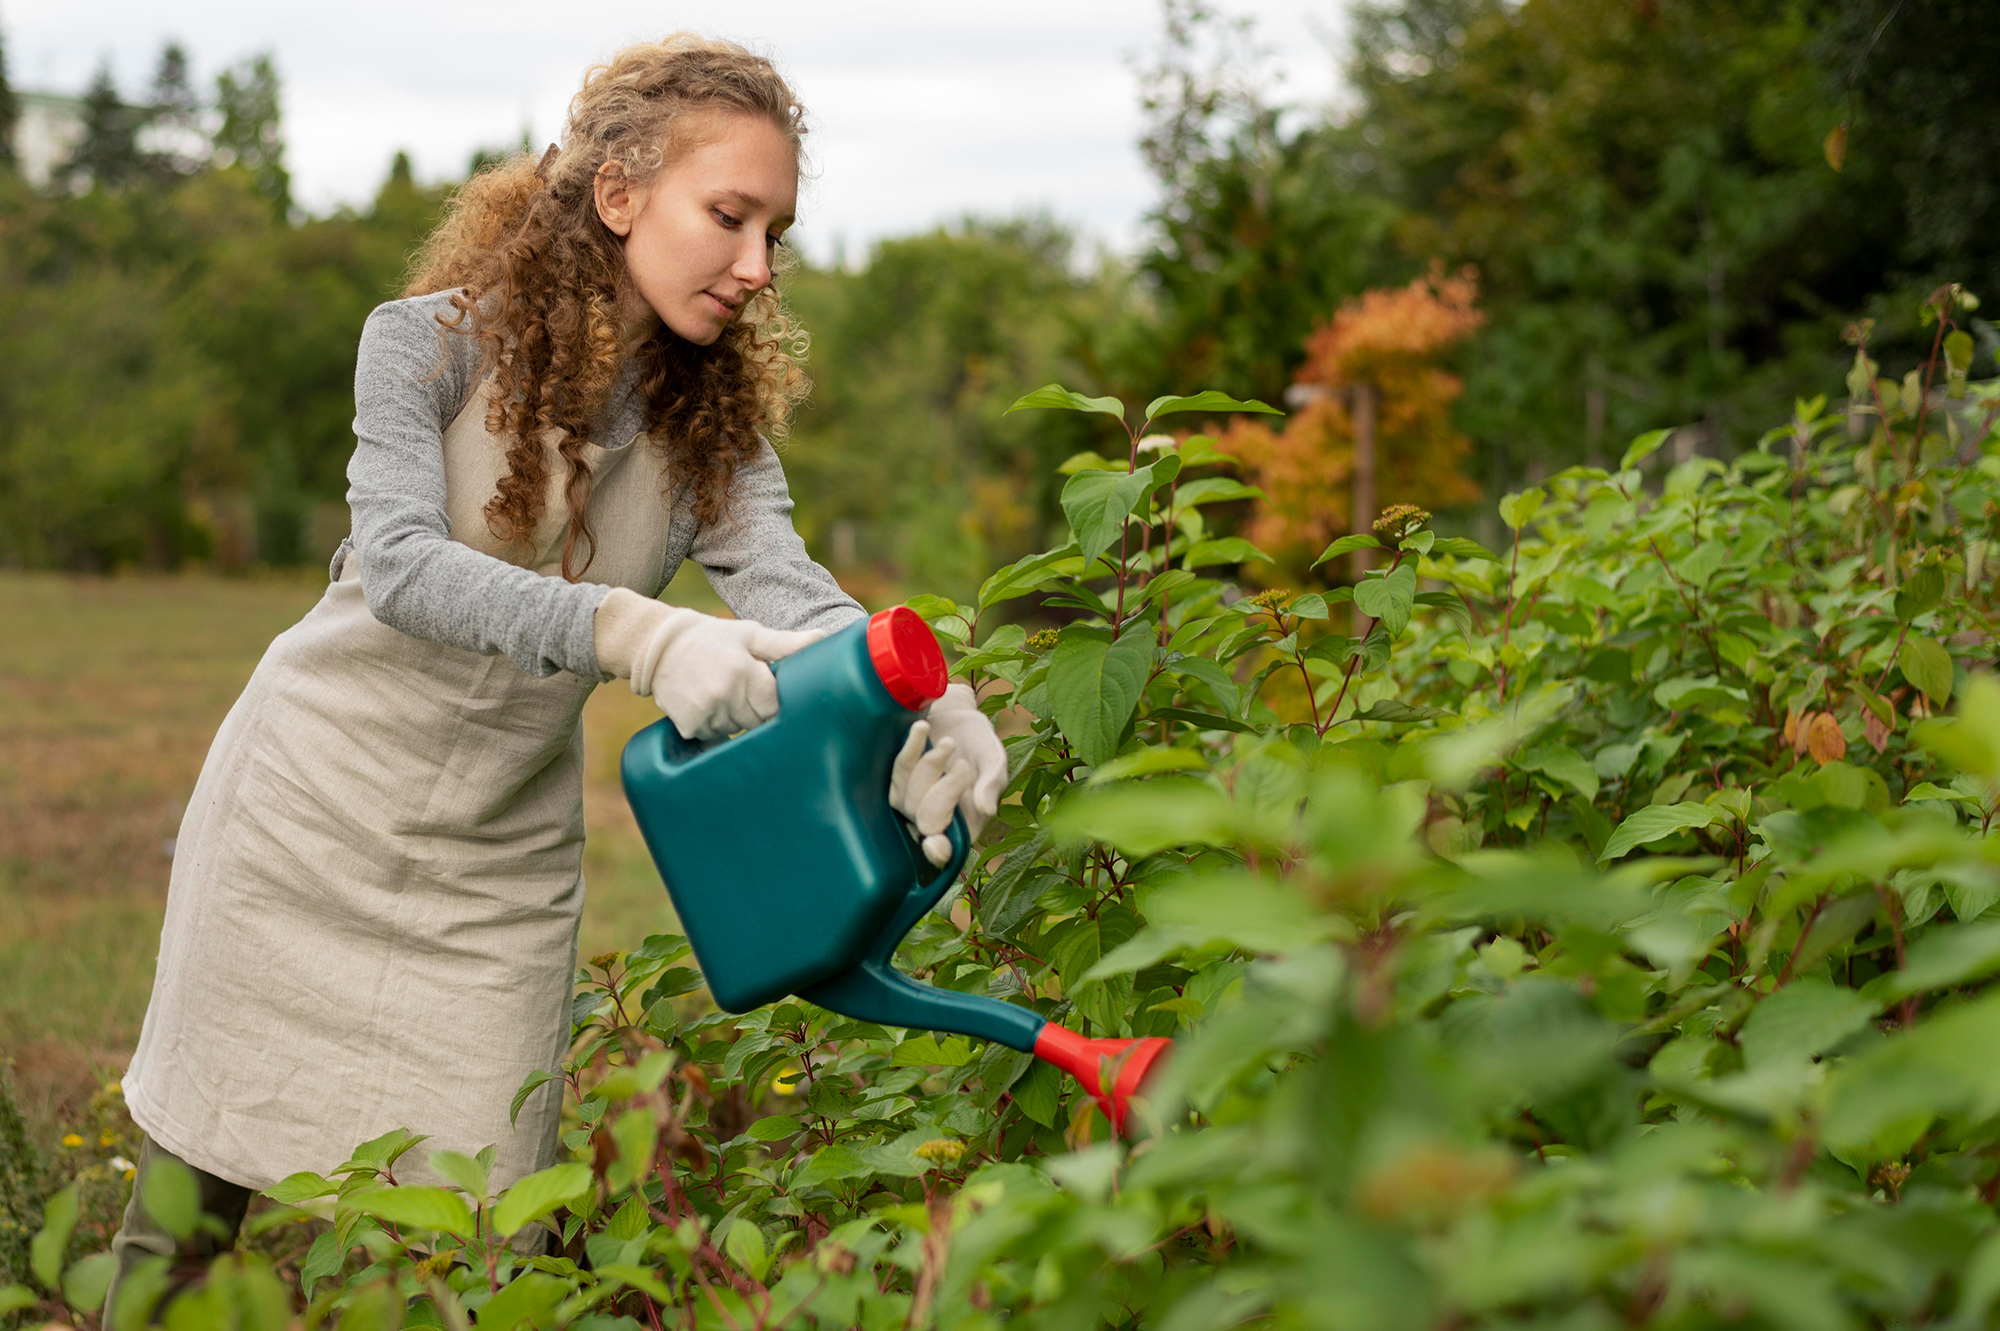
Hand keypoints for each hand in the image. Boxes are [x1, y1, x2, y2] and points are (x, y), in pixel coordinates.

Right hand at [596, 590, 822, 739]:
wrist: (658, 647)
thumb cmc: (712, 639)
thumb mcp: (749, 635)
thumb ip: (786, 644)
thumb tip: (823, 638)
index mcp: (744, 671)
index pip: (774, 704)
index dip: (770, 697)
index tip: (760, 685)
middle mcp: (724, 694)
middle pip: (757, 720)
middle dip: (753, 707)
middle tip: (738, 686)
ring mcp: (705, 713)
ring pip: (736, 730)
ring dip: (733, 717)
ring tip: (720, 692)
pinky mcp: (689, 726)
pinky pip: (714, 736)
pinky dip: (713, 725)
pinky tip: (705, 703)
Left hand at [888, 684, 1006, 866]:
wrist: (959, 717)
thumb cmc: (980, 745)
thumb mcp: (994, 762)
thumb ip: (992, 785)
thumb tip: (988, 811)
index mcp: (963, 825)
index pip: (945, 850)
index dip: (937, 851)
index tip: (934, 842)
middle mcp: (933, 818)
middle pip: (926, 820)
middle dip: (946, 790)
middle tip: (964, 765)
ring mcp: (911, 800)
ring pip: (908, 796)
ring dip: (930, 765)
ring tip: (950, 742)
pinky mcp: (897, 779)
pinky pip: (898, 770)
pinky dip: (911, 748)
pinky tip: (922, 729)